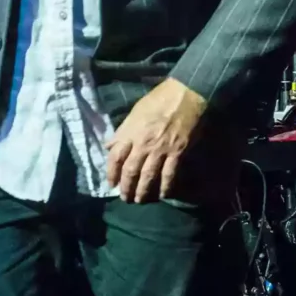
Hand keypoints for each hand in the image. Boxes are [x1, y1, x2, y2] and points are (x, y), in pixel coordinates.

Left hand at [107, 77, 206, 203]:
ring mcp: (160, 149)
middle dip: (126, 187)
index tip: (111, 184)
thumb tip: (109, 146)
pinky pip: (169, 173)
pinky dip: (166, 186)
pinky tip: (163, 194)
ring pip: (148, 175)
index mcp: (130, 133)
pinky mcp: (177, 152)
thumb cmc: (158, 100)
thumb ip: (122, 131)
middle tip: (125, 198)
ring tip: (139, 200)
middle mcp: (142, 144)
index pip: (115, 158)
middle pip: (130, 171)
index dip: (111, 173)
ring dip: (143, 191)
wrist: (185, 95)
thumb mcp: (134, 113)